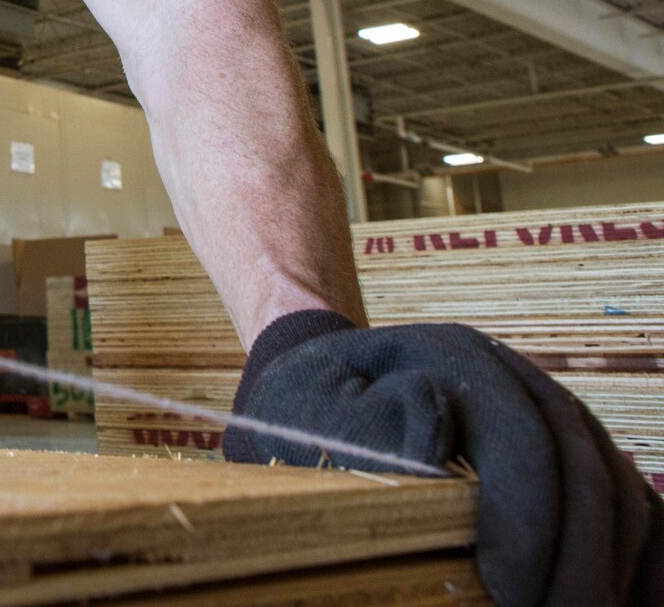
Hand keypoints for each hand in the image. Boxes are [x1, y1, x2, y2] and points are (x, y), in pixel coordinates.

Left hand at [224, 310, 661, 606]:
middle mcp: (515, 373)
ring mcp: (548, 406)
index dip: (530, 526)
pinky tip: (620, 597)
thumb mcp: (312, 414)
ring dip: (614, 563)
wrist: (323, 378)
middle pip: (583, 469)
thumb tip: (439, 451)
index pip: (522, 444)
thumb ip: (370, 433)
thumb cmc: (307, 408)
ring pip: (617, 486)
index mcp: (453, 357)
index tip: (511, 595)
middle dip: (581, 561)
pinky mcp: (564, 445)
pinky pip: (623, 499)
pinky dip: (631, 554)